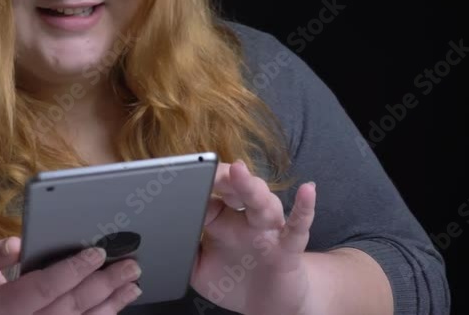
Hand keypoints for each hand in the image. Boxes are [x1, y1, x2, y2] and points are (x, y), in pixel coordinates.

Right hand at [0, 236, 141, 314]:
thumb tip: (15, 243)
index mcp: (3, 307)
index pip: (46, 286)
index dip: (75, 268)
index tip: (98, 251)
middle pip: (71, 307)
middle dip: (105, 284)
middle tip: (131, 264)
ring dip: (110, 305)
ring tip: (133, 285)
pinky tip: (113, 308)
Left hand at [191, 160, 316, 314]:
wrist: (266, 305)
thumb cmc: (234, 281)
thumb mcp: (198, 268)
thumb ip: (182, 251)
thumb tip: (161, 236)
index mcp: (221, 219)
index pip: (210, 193)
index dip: (201, 183)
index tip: (187, 173)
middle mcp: (245, 219)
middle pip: (237, 189)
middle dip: (226, 177)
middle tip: (213, 168)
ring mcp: (268, 231)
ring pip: (263, 203)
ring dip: (253, 188)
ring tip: (241, 175)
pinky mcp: (288, 248)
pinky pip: (298, 226)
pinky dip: (304, 208)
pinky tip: (308, 191)